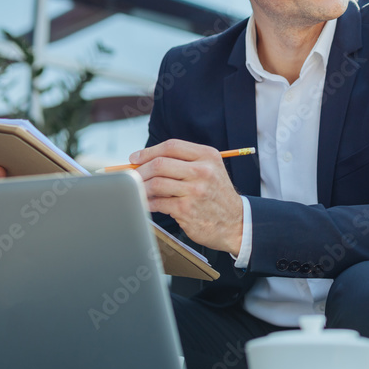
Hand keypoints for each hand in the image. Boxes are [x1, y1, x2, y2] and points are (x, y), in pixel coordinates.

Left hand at [130, 139, 244, 254]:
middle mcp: (203, 171)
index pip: (172, 146)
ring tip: (138, 190)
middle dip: (140, 170)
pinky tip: (147, 203)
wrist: (236, 222)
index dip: (149, 151)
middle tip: (132, 176)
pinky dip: (147, 202)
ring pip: (156, 183)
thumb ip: (184, 162)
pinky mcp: (187, 209)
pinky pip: (157, 202)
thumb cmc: (216, 195)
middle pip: (160, 163)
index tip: (135, 157)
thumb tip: (146, 161)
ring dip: (141, 187)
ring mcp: (195, 191)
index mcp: (208, 156)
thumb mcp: (210, 169)